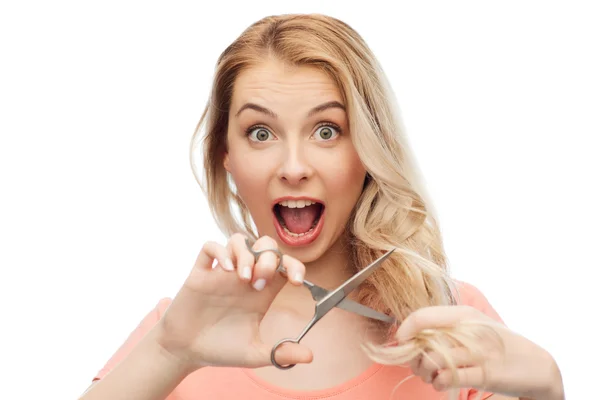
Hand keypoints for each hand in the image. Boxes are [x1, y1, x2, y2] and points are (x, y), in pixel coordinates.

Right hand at [154, 233, 313, 371]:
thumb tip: (310, 356)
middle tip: (260, 283)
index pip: (285, 264)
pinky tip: (225, 270)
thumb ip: (282, 353)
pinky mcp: (200, 274)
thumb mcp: (255, 353)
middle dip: (269, 258)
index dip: (295, 266)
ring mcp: (222, 273)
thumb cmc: (221, 349)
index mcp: (262, 292)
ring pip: (239, 241)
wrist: (185, 352)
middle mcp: (244, 278)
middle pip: (265, 246)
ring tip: (242, 278)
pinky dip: (220, 251)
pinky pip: (209, 247)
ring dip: (245, 253)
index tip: (296, 281)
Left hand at [396, 306, 563, 399]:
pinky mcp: (486, 374)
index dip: (404, 330)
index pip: (421, 316)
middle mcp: (469, 329)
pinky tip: (442, 383)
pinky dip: (439, 383)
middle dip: (413, 358)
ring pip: (432, 360)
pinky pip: (450, 377)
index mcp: (463, 313)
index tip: (401, 343)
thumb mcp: (472, 328)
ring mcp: (478, 352)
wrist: (537, 365)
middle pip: (422, 342)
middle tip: (419, 367)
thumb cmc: (497, 345)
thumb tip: (410, 335)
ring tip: (431, 377)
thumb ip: (443, 327)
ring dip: (424, 373)